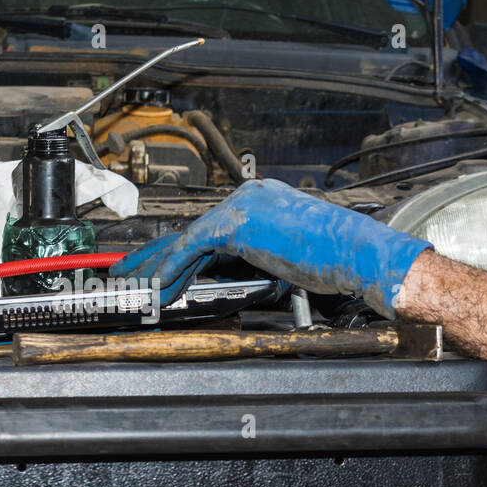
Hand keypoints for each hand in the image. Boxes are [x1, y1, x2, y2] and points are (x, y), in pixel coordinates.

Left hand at [110, 178, 431, 313]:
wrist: (355, 250)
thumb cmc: (337, 257)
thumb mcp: (290, 256)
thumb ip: (259, 260)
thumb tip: (238, 278)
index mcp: (261, 202)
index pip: (212, 229)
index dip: (183, 251)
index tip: (164, 266)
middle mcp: (247, 197)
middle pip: (191, 229)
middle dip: (156, 253)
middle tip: (130, 269)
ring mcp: (240, 207)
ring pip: (184, 239)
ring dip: (155, 265)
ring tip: (133, 284)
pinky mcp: (235, 224)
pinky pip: (191, 250)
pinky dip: (171, 271)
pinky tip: (157, 289)